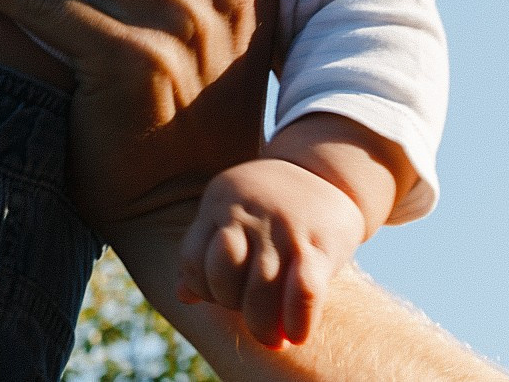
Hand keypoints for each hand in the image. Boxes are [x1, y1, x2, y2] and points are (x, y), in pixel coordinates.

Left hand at [178, 158, 363, 348]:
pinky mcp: (320, 245)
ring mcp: (283, 229)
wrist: (326, 170)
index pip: (192, 258)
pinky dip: (297, 321)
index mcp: (218, 204)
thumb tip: (182, 295)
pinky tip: (297, 335)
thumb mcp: (229, 212)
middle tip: (248, 314)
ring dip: (262, 325)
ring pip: (260, 288)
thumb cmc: (269, 204)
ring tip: (272, 338)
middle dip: (230, 304)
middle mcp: (248, 214)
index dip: (201, 289)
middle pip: (222, 273)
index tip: (220, 299)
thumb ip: (206, 249)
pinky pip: (303, 291)